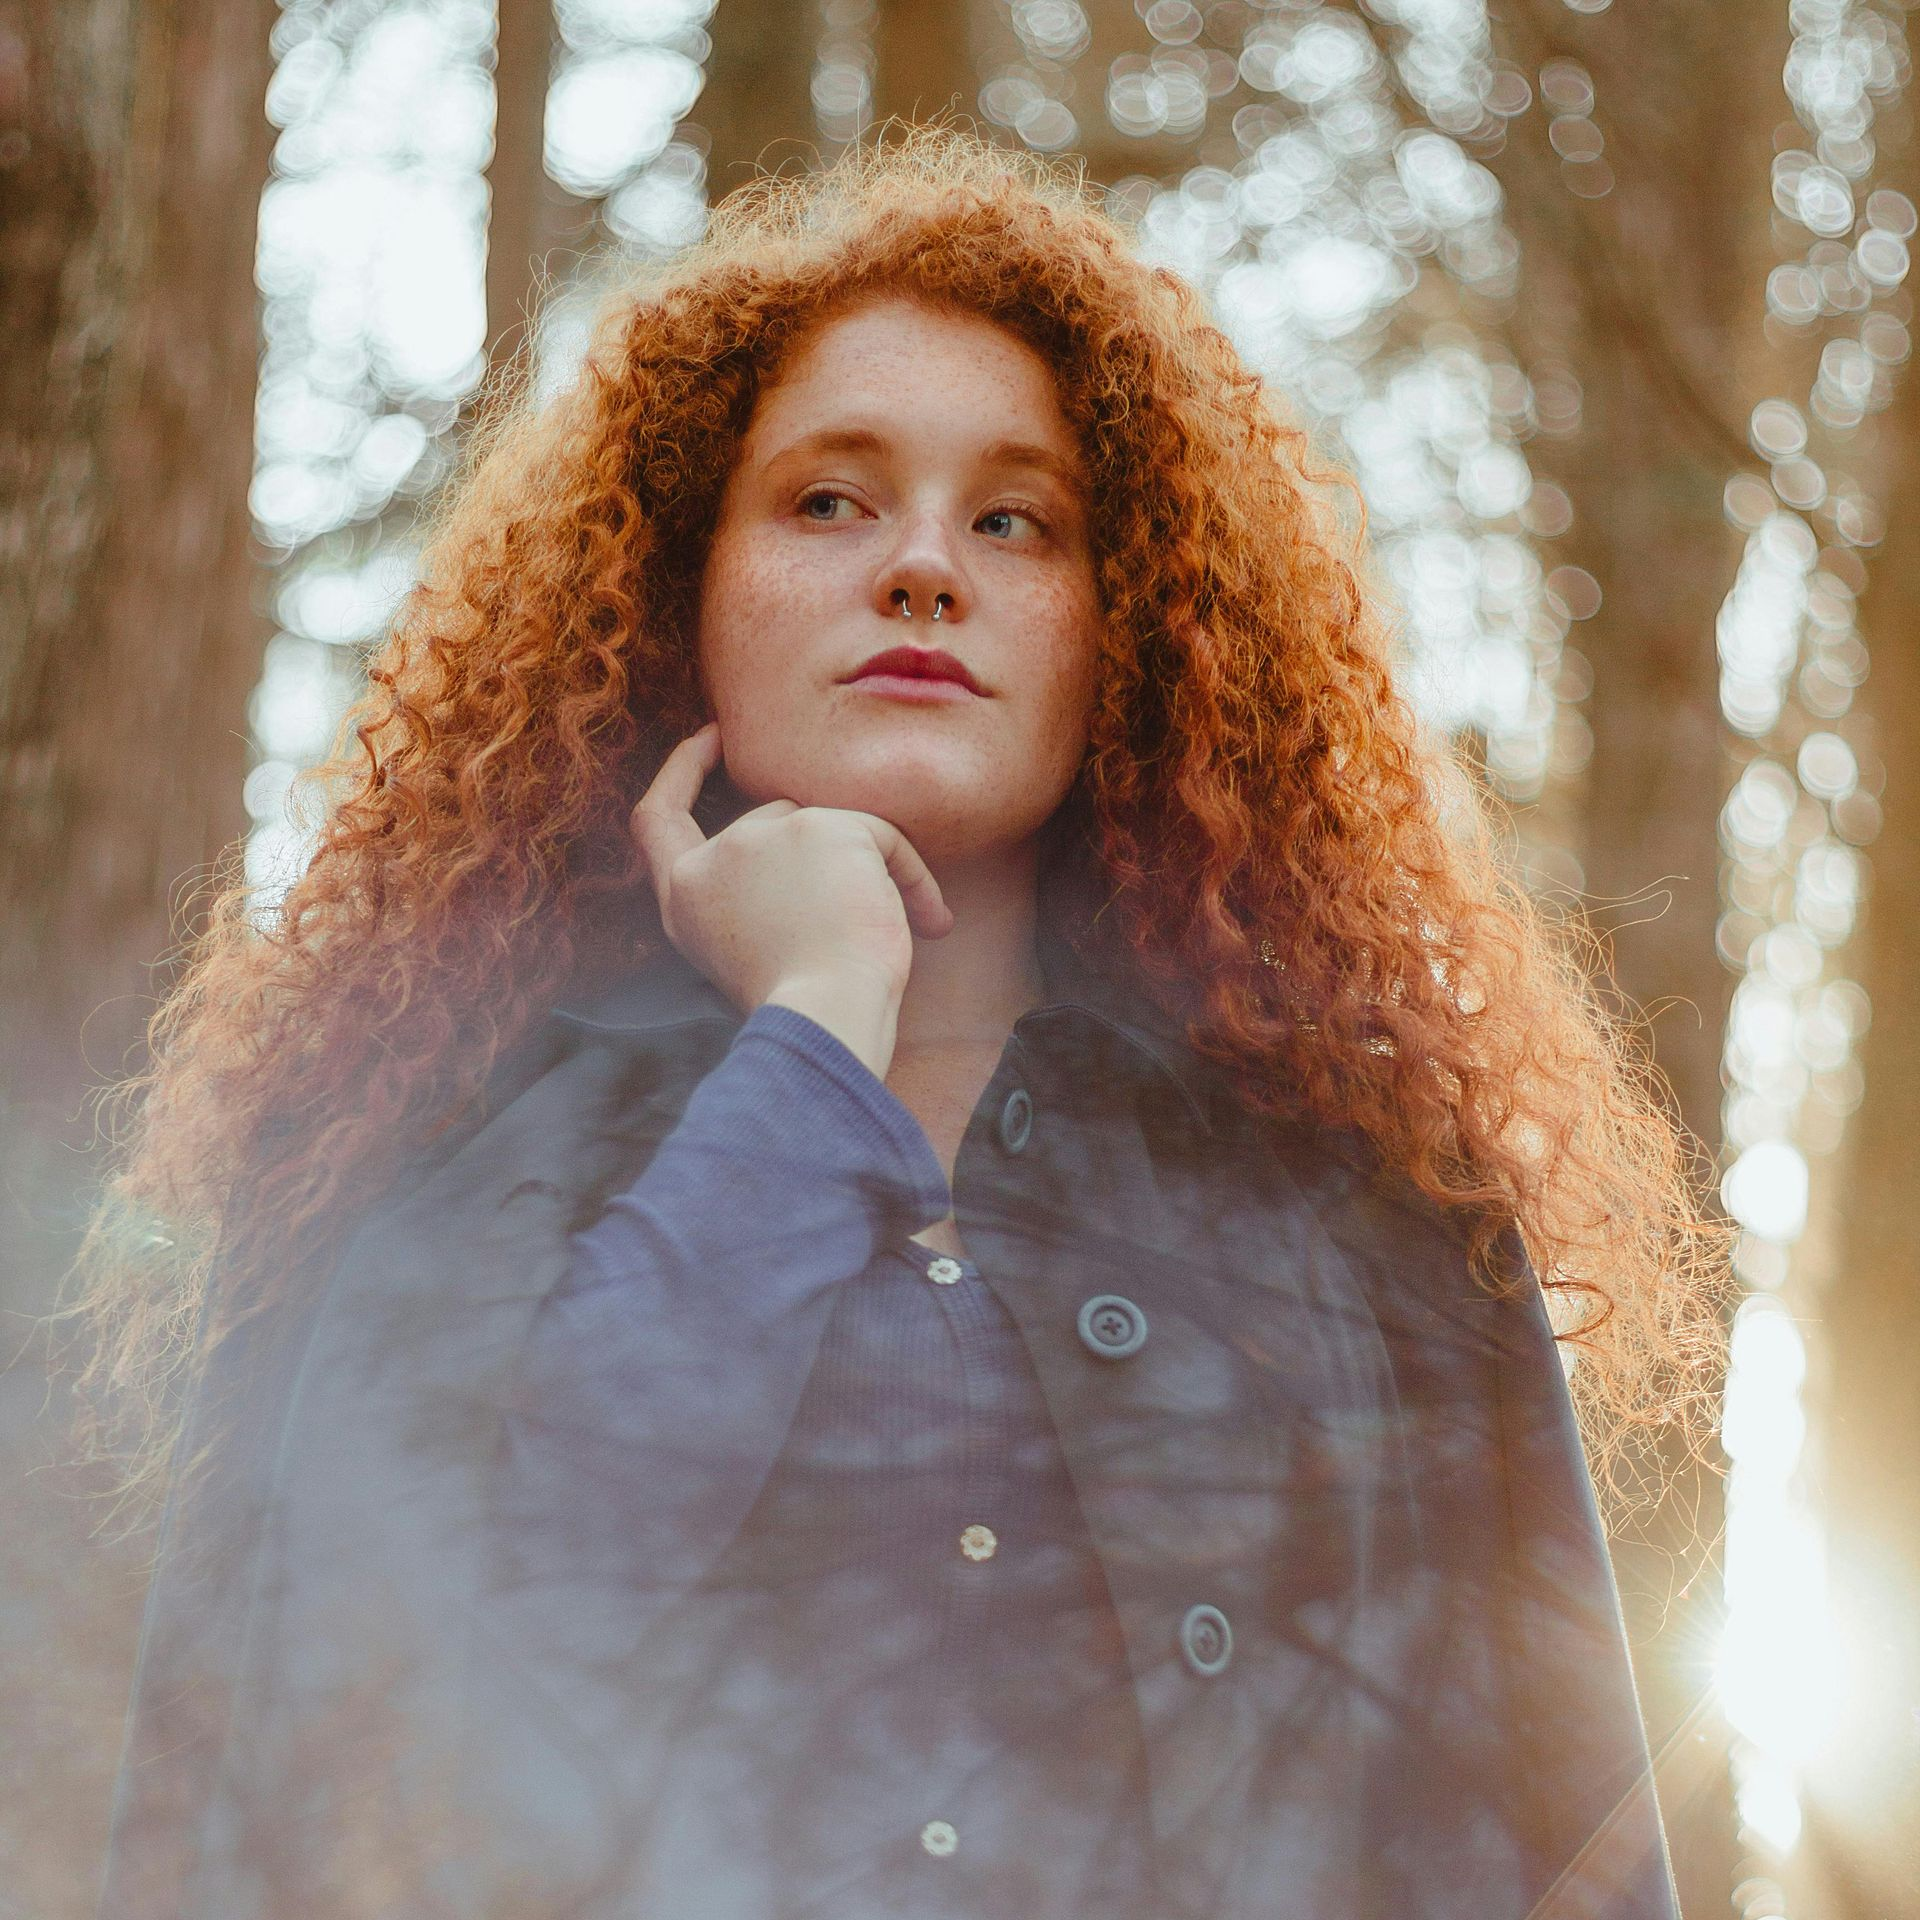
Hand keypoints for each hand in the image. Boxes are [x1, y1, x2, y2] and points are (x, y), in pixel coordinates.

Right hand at [629, 721, 953, 1069]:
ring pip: (831, 825)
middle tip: (869, 917)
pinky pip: (882, 835)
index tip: (713, 738)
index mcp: (684, 901)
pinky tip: (929, 924)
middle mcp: (711, 863)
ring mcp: (758, 836)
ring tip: (893, 932)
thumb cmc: (807, 1011)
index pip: (660, 819)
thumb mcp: (753, 951)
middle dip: (824, 857)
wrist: (826, 1019)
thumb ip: (759, 895)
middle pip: (775, 820)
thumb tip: (818, 856)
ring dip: (871, 874)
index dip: (682, 772)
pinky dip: (912, 879)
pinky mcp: (815, 826)